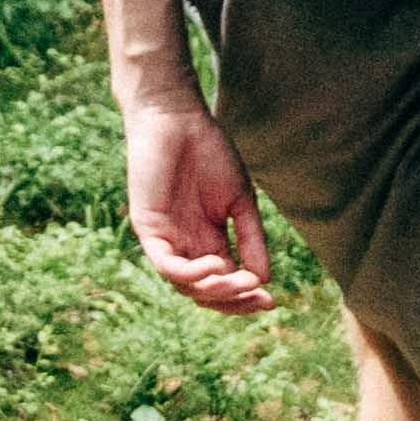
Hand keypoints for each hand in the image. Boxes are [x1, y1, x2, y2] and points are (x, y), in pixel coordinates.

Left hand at [122, 87, 274, 314]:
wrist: (178, 118)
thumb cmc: (209, 152)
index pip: (223, 283)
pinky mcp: (147, 228)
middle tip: (260, 297)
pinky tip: (216, 266)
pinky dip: (190, 273)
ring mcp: (164, 239)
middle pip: (204, 293)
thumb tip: (264, 279)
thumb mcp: (240, 201)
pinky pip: (166, 265)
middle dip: (233, 302)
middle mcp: (184, 246)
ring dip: (215, 290)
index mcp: (206, 241)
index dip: (245, 297)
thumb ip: (251, 238)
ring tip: (242, 282)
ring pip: (185, 285)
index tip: (273, 301)